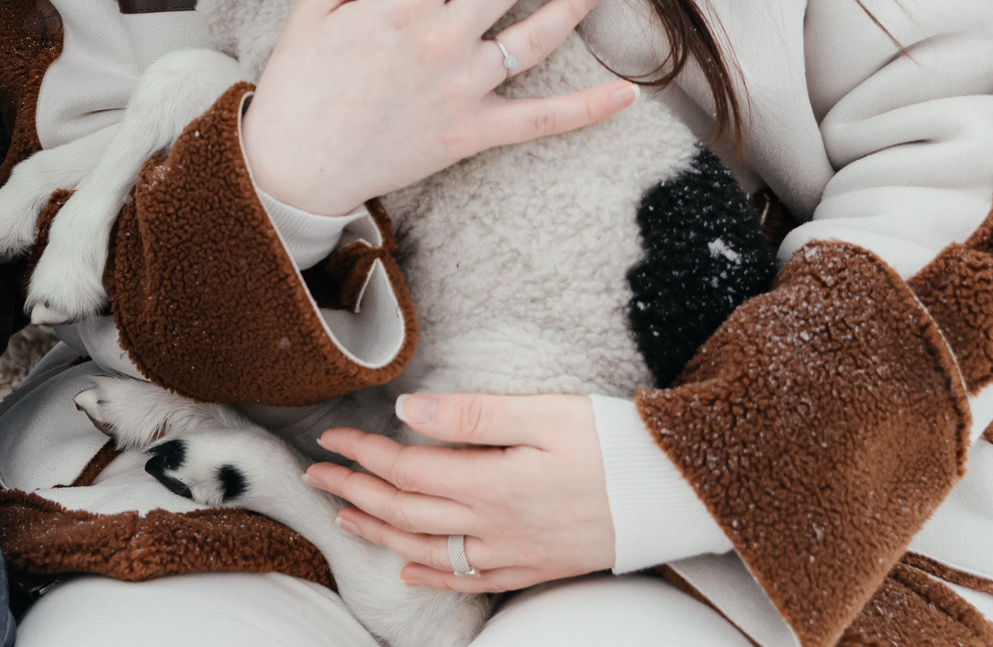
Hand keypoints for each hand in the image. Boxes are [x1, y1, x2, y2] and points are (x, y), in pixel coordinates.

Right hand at [242, 0, 634, 215]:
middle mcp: (443, 43)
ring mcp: (465, 89)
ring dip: (571, 5)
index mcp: (401, 8)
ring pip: (537, 37)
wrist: (297, 165)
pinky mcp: (474, 131)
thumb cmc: (299, 87)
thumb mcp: (313, 8)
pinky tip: (626, 94)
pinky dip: (589, 108)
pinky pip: (544, 120)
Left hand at [309, 393, 614, 591]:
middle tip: (315, 477)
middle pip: (406, 514)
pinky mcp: (539, 566)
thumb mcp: (543, 413)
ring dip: (379, 535)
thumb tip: (408, 412)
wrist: (678, 491)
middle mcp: (497, 525)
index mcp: (493, 483)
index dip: (362, 454)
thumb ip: (472, 415)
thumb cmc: (615, 442)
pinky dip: (433, 576)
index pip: (406, 471)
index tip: (331, 439)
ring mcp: (517, 552)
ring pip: (429, 550)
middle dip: (354, 494)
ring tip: (342, 518)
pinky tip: (407, 571)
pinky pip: (473, 579)